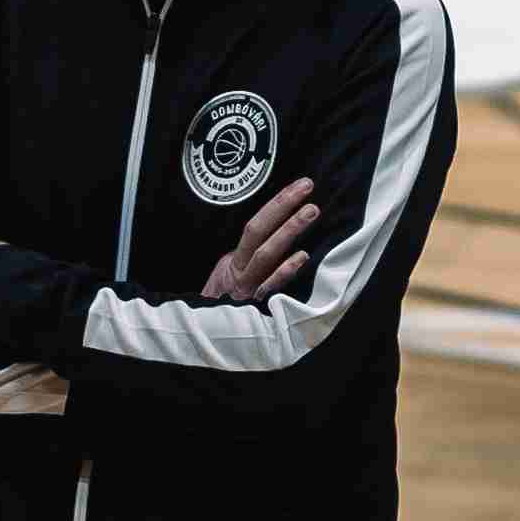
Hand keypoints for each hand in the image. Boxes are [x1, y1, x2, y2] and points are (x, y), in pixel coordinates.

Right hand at [203, 178, 323, 306]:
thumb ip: (251, 258)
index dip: (277, 204)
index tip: (299, 186)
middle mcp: (241, 271)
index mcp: (234, 261)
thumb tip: (280, 235)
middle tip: (306, 188)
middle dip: (283, 208)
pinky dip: (284, 271)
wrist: (209, 334)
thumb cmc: (228, 303)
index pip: (255, 225)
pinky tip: (302, 256)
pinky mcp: (256, 308)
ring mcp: (248, 289)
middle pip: (259, 233)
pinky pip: (270, 287)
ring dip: (288, 231)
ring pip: (265, 255)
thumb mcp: (232, 275)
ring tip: (310, 211)